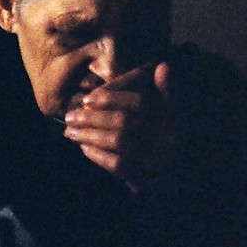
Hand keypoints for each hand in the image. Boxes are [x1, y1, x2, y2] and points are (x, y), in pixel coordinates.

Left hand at [63, 63, 180, 189]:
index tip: (87, 99)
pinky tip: (84, 147)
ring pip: (117, 142)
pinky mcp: (145, 180)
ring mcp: (157, 161)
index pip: (139, 103)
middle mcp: (169, 139)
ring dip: (89, 134)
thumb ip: (164, 89)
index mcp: (174, 117)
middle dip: (92, 117)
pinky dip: (97, 154)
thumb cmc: (165, 136)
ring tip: (70, 130)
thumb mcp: (171, 111)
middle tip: (70, 115)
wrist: (176, 178)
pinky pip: (117, 165)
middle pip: (123, 122)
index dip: (111, 98)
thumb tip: (162, 66)